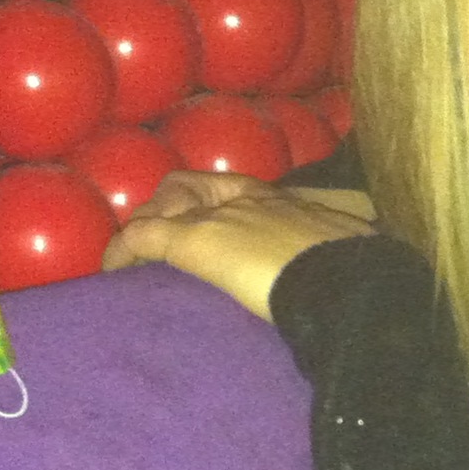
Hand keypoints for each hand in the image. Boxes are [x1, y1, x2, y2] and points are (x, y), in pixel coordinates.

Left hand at [102, 170, 374, 322]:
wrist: (348, 284)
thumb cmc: (357, 277)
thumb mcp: (347, 259)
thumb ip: (334, 261)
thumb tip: (351, 283)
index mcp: (285, 201)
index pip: (233, 188)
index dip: (207, 204)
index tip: (205, 228)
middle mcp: (248, 197)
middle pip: (189, 185)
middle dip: (168, 208)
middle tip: (160, 244)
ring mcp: (220, 216)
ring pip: (162, 205)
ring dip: (146, 229)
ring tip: (136, 264)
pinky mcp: (195, 242)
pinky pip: (140, 238)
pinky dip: (121, 254)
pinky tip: (111, 275)